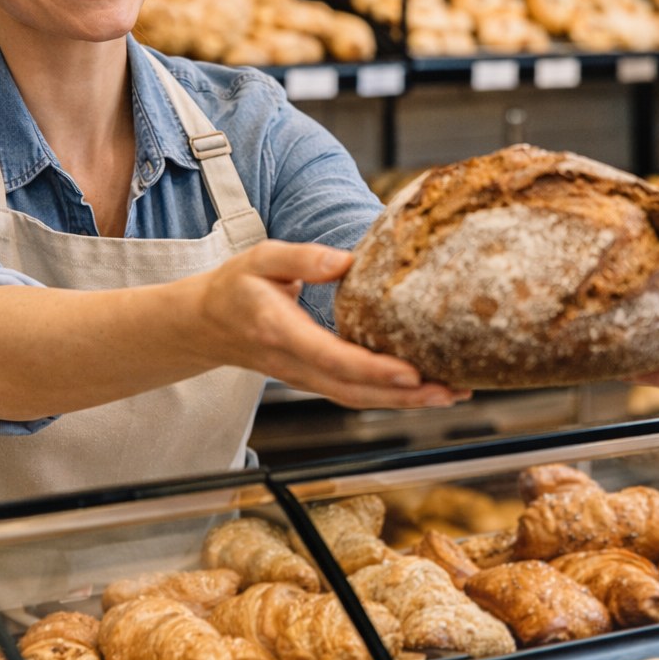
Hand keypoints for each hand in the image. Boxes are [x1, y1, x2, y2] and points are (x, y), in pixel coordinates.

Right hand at [188, 240, 471, 410]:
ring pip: (358, 399)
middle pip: (354, 390)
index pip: (332, 357)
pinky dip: (392, 398)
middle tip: (451, 389)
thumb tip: (346, 261)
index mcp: (280, 332)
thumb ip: (302, 257)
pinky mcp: (315, 381)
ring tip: (452, 392)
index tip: (411, 371)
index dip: (373, 369)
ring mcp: (305, 378)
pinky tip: (425, 390)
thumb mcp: (261, 257)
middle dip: (405, 396)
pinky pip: (355, 394)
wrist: (206, 325)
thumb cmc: (235, 287)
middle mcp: (295, 364)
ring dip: (406, 402)